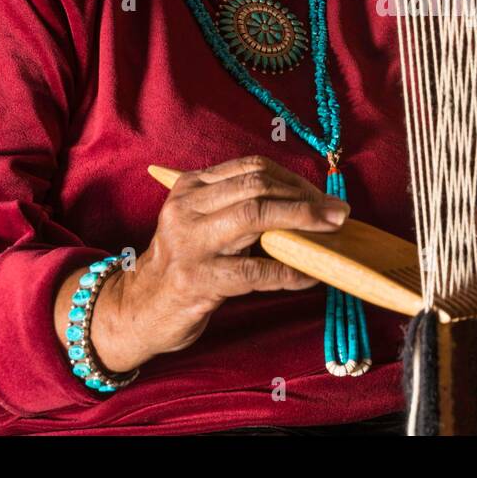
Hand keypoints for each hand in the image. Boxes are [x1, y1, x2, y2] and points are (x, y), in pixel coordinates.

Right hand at [55, 155, 348, 372]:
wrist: (138, 309)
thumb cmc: (185, 265)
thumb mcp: (202, 223)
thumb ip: (240, 207)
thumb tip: (309, 203)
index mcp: (190, 187)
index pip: (251, 168)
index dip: (295, 180)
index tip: (324, 197)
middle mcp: (186, 208)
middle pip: (257, 187)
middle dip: (305, 198)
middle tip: (339, 213)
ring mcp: (188, 243)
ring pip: (255, 217)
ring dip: (302, 221)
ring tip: (331, 231)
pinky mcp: (195, 280)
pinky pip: (253, 270)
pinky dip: (287, 271)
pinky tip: (308, 275)